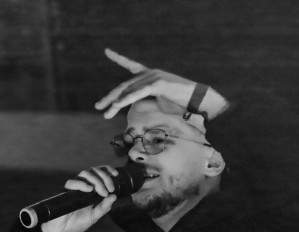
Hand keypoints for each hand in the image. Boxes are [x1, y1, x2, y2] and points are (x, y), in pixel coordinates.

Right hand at [40, 166, 118, 231]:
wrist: (64, 231)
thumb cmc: (78, 222)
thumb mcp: (95, 215)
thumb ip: (104, 207)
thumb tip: (114, 196)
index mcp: (91, 188)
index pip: (99, 172)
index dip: (107, 170)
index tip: (116, 174)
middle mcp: (83, 185)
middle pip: (94, 171)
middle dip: (104, 177)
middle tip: (110, 189)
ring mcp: (73, 187)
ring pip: (84, 174)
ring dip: (96, 181)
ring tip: (102, 192)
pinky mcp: (65, 192)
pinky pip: (72, 183)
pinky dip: (82, 184)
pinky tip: (89, 189)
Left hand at [95, 48, 228, 119]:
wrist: (199, 100)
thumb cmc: (183, 104)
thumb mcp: (161, 102)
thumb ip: (147, 101)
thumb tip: (135, 107)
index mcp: (151, 76)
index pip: (132, 65)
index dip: (119, 58)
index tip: (107, 51)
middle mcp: (150, 73)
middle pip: (125, 85)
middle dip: (111, 97)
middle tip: (99, 107)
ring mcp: (154, 77)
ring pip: (130, 90)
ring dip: (116, 103)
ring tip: (106, 113)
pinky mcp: (158, 84)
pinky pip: (139, 92)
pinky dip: (127, 99)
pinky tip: (118, 105)